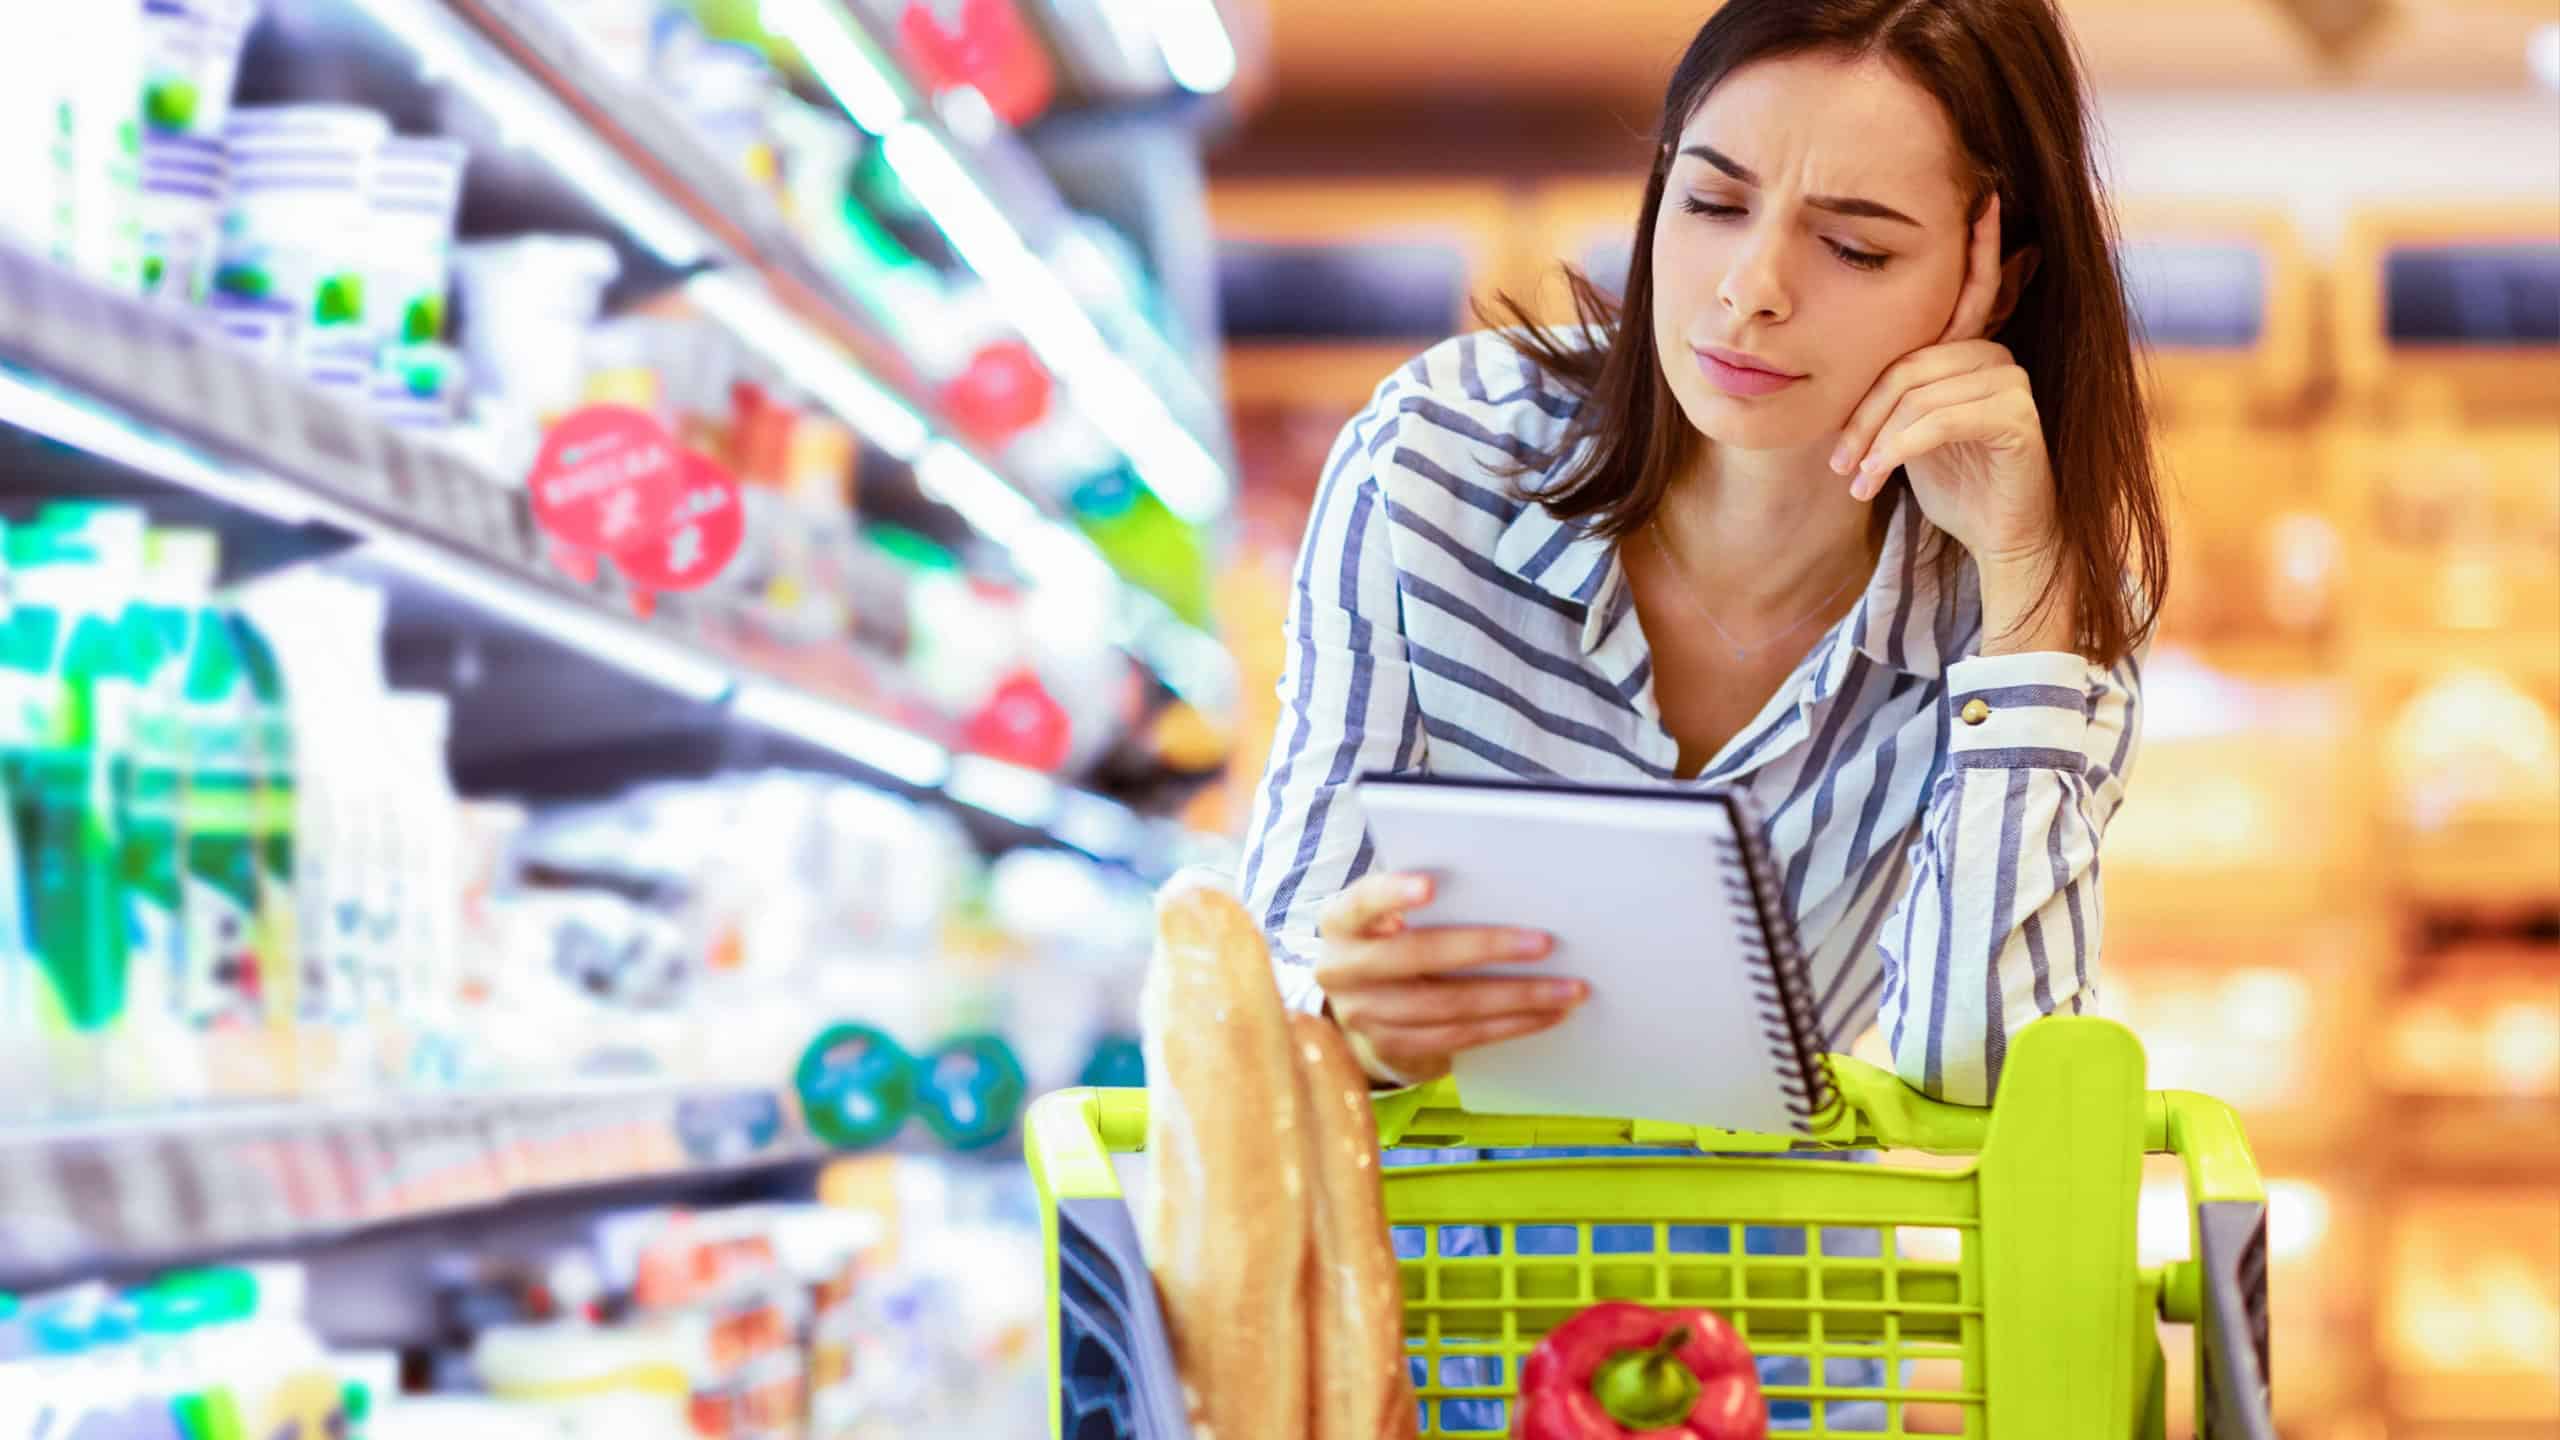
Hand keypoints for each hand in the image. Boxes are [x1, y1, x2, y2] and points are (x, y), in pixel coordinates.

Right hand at [1315, 871, 1586, 1086]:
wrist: (1356, 1008)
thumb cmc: (1389, 941)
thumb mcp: (1386, 915)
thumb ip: (1421, 901)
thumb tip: (1501, 888)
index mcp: (1341, 921)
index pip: (1363, 901)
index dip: (1393, 893)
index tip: (1431, 886)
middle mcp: (1343, 969)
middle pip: (1416, 957)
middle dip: (1485, 948)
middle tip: (1544, 943)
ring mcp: (1365, 1014)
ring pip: (1447, 1006)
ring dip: (1515, 997)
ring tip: (1566, 989)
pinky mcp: (1393, 1049)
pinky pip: (1459, 1038)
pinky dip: (1508, 1026)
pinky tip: (1545, 1015)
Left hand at [1829, 193, 2056, 569]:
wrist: (1999, 539)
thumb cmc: (1954, 483)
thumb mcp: (1911, 432)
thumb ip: (1895, 394)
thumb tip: (1840, 372)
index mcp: (1969, 351)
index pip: (1965, 294)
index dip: (1977, 247)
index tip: (1981, 200)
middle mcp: (1995, 356)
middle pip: (1906, 363)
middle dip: (1863, 414)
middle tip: (1837, 462)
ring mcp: (2010, 382)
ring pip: (1917, 393)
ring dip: (1874, 441)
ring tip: (1854, 479)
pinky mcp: (2016, 417)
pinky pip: (1938, 421)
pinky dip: (1895, 452)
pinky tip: (1874, 482)